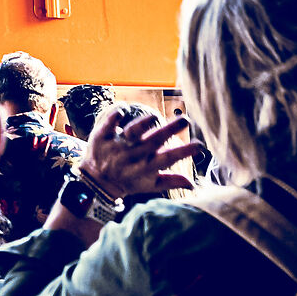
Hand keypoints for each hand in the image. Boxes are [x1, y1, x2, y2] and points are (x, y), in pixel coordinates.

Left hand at [81, 108, 202, 200]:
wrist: (98, 182)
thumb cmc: (129, 181)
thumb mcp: (150, 185)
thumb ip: (171, 181)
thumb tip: (193, 184)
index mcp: (147, 166)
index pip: (168, 158)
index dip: (184, 153)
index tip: (199, 145)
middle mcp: (134, 155)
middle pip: (154, 140)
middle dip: (170, 130)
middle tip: (185, 120)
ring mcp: (118, 145)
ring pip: (133, 132)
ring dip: (143, 124)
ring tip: (155, 116)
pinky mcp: (102, 137)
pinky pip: (108, 125)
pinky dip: (114, 118)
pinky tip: (122, 110)